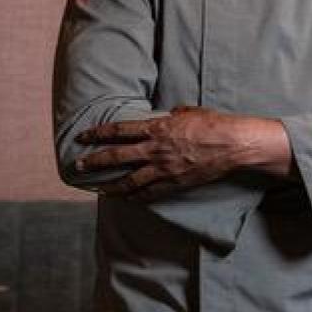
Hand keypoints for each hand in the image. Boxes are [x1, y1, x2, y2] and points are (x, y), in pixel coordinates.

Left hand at [74, 107, 289, 200]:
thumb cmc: (214, 124)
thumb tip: (170, 114)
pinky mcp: (175, 182)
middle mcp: (155, 149)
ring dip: (111, 186)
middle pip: (116, 156)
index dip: (98, 133)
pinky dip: (137, 197)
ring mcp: (164, 168)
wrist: (232, 144)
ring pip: (129, 180)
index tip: (83, 136)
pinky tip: (128, 199)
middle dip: (94, 161)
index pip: (119, 130)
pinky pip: (150, 192)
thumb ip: (175, 114)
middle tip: (78, 166)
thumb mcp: (191, 112)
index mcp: (156, 128)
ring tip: (99, 190)